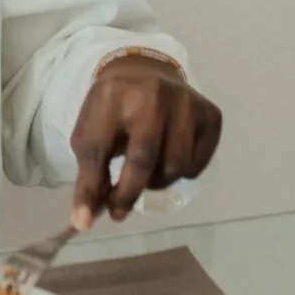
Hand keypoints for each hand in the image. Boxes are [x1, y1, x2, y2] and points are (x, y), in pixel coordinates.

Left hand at [69, 58, 221, 230]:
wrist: (145, 73)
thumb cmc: (112, 111)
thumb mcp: (90, 133)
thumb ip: (89, 174)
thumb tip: (84, 221)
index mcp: (112, 95)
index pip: (98, 149)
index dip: (90, 189)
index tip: (84, 222)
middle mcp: (153, 94)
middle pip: (144, 159)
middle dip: (128, 193)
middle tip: (118, 210)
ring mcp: (186, 102)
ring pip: (174, 167)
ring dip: (156, 182)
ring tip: (144, 174)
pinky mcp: (210, 115)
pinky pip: (195, 165)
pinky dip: (181, 173)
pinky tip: (168, 157)